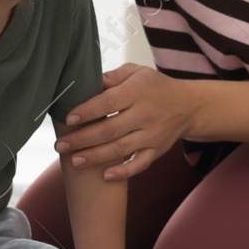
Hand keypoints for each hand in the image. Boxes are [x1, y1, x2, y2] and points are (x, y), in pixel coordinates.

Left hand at [54, 64, 199, 179]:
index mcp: (138, 92)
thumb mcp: (137, 72)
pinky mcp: (156, 151)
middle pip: (110, 129)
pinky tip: (105, 176)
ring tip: (73, 161)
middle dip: (83, 139)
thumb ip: (113, 77)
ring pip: (121, 149)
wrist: (188, 106)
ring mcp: (152, 135)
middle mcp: (146, 115)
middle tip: (60, 145)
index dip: (88, 111)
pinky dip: (124, 172)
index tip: (68, 118)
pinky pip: (140, 164)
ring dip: (95, 157)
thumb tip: (88, 82)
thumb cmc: (154, 86)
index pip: (109, 102)